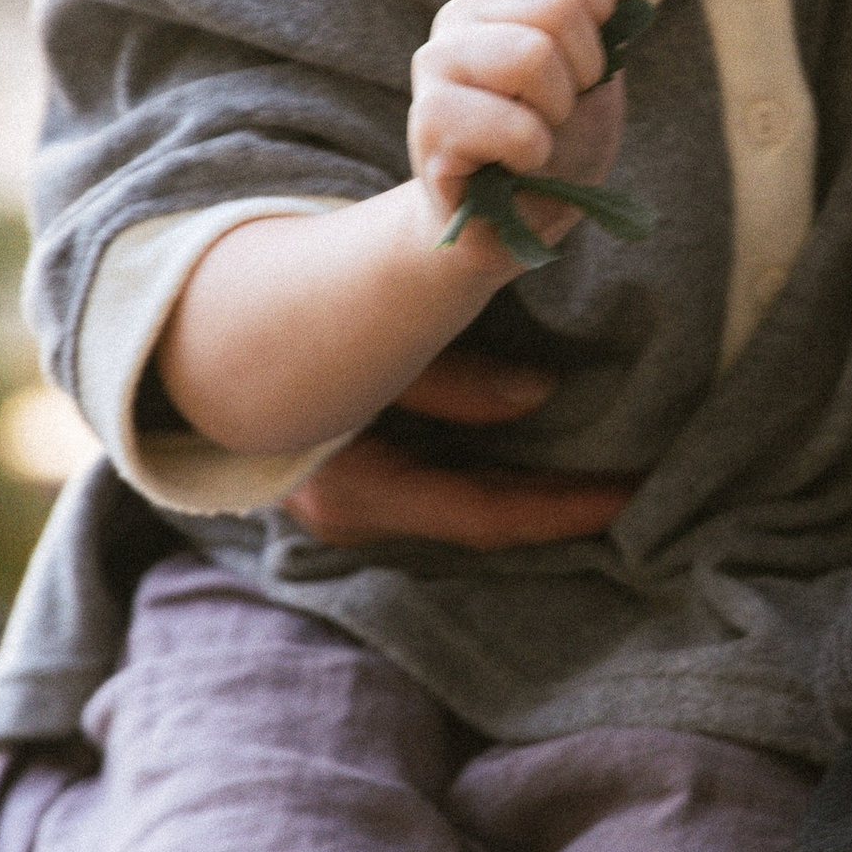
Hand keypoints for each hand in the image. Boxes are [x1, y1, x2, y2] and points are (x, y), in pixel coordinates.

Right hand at [282, 351, 637, 549]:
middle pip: (484, 522)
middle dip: (562, 508)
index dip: (563, 508)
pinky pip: (452, 490)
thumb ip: (450, 378)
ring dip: (538, 493)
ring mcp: (358, 506)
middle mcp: (353, 516)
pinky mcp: (366, 483)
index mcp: (350, 492)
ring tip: (616, 471)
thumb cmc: (292, 330)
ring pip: (470, 511)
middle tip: (645, 485)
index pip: (482, 514)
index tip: (632, 492)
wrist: (206, 338)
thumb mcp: (376, 345)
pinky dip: (506, 477)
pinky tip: (557, 460)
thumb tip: (540, 395)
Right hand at [408, 0, 624, 235]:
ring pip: (533, 55)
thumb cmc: (552, 146)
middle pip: (560, 6)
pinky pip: (514, 124)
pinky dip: (535, 155)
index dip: (602, 12)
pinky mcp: (429, 123)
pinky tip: (514, 166)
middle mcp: (462, 17)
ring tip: (534, 138)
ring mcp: (437, 66)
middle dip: (585, 72)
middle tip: (559, 111)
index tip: (588, 62)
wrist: (508, 227)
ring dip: (557, 115)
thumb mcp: (595, 66)